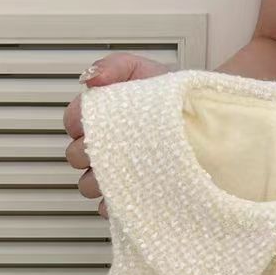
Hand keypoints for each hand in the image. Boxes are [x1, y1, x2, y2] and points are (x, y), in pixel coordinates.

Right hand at [64, 53, 169, 216]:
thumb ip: (114, 67)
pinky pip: (109, 207)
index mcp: (99, 118)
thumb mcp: (143, 71)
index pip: (71, 121)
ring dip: (101, 178)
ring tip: (125, 168)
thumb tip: (90, 79)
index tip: (96, 118)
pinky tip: (133, 193)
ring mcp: (115, 174)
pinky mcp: (129, 197)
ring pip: (88, 185)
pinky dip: (115, 203)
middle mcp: (103, 148)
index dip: (79, 121)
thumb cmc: (171, 96)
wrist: (203, 117)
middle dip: (89, 150)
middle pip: (74, 156)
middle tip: (114, 144)